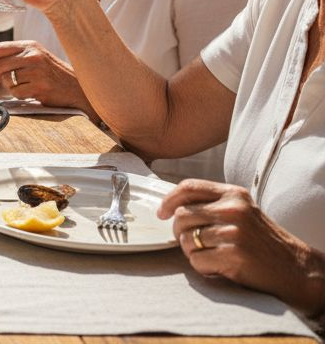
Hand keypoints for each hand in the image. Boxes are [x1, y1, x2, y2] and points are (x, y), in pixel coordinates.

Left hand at [0, 40, 97, 119]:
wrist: (78, 88)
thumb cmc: (54, 74)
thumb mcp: (37, 57)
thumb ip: (16, 56)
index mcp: (30, 45)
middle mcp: (33, 55)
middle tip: (5, 82)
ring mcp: (37, 70)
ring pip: (6, 80)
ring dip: (10, 87)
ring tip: (25, 86)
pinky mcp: (40, 86)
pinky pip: (16, 93)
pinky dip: (20, 95)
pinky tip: (32, 93)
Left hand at [158, 179, 324, 314]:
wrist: (295, 268)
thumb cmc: (262, 241)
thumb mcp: (242, 212)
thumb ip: (213, 204)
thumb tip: (172, 206)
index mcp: (234, 194)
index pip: (188, 187)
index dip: (169, 200)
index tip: (161, 213)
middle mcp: (233, 209)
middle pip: (182, 216)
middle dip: (179, 232)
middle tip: (191, 243)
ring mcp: (233, 232)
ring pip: (186, 240)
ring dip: (192, 252)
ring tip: (211, 255)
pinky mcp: (233, 255)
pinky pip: (196, 260)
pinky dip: (202, 267)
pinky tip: (218, 267)